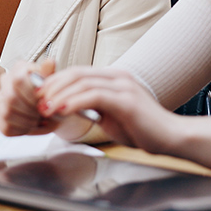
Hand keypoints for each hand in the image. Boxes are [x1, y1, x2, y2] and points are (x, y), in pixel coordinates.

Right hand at [0, 59, 61, 136]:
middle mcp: (5, 82)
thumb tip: (50, 62)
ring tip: (39, 120)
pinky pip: (6, 127)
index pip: (17, 80)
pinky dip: (23, 130)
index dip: (31, 94)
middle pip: (10, 98)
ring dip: (28, 121)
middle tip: (42, 113)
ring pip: (7, 113)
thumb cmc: (49, 94)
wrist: (49, 108)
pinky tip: (31, 125)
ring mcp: (0, 100)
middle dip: (30, 110)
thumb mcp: (52, 82)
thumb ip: (49, 74)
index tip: (43, 101)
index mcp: (19, 69)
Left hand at [33, 66, 179, 153]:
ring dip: (60, 95)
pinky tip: (62, 110)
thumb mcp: (112, 115)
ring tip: (45, 108)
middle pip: (77, 73)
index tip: (41, 95)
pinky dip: (74, 102)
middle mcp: (118, 77)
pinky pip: (94, 96)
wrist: (172, 138)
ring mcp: (123, 87)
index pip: (79, 73)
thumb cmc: (143, 130)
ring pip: (83, 82)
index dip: (56, 82)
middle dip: (53, 86)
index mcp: (115, 78)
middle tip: (38, 101)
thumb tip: (68, 107)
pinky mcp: (126, 101)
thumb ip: (94, 107)